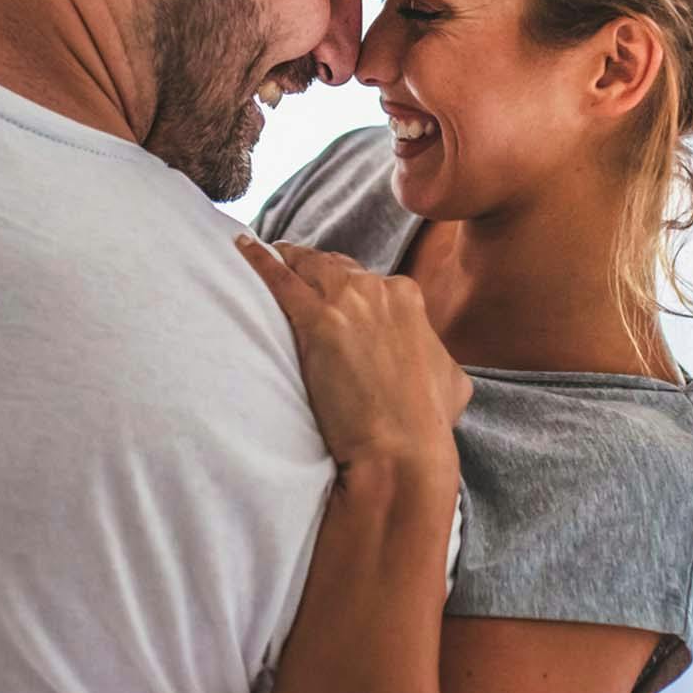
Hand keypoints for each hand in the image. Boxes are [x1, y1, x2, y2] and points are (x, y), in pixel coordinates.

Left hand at [235, 235, 471, 471]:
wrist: (402, 446)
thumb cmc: (426, 421)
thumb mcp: (450, 377)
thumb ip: (434, 353)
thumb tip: (431, 357)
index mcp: (408, 297)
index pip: (369, 279)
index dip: (349, 286)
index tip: (336, 294)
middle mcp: (377, 290)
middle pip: (335, 267)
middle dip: (314, 265)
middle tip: (294, 264)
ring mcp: (346, 302)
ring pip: (307, 266)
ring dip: (287, 258)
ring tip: (267, 252)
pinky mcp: (316, 322)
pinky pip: (279, 280)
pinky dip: (258, 260)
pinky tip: (242, 246)